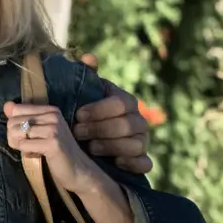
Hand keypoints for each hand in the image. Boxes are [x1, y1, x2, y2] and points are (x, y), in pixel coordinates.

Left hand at [6, 102, 111, 195]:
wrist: (79, 172)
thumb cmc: (57, 152)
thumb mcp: (40, 132)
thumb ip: (23, 117)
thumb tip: (7, 105)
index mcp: (51, 110)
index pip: (16, 110)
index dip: (15, 125)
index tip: (28, 136)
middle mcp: (53, 116)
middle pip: (13, 122)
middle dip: (14, 137)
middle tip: (29, 146)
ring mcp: (54, 129)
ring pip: (16, 132)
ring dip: (19, 145)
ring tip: (34, 150)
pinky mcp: (53, 143)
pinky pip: (23, 144)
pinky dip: (25, 152)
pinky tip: (37, 154)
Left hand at [71, 53, 152, 174]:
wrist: (88, 143)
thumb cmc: (85, 115)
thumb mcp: (84, 95)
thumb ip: (86, 76)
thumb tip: (89, 58)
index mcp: (126, 102)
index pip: (121, 103)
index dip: (100, 109)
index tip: (79, 114)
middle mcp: (139, 121)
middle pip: (128, 125)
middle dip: (100, 129)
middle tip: (77, 132)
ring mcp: (142, 141)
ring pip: (136, 144)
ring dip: (111, 146)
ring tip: (90, 147)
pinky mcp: (142, 160)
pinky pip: (145, 164)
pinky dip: (132, 163)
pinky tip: (115, 162)